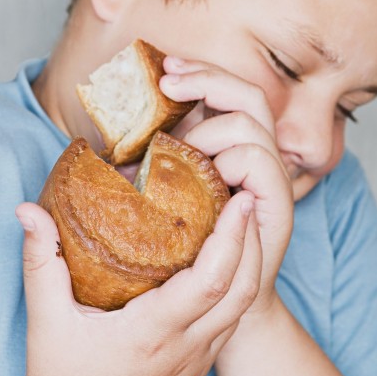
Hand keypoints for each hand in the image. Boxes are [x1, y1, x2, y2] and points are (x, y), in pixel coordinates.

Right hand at [7, 192, 259, 375]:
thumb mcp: (45, 318)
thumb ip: (40, 259)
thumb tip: (27, 210)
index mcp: (152, 333)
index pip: (211, 279)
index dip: (232, 237)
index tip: (238, 200)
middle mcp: (184, 351)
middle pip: (241, 291)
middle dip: (251, 242)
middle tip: (245, 201)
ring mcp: (194, 366)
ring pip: (241, 311)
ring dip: (249, 267)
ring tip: (240, 229)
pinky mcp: (194, 375)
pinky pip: (228, 327)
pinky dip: (235, 292)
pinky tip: (221, 271)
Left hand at [159, 57, 293, 316]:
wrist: (208, 307)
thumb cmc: (175, 254)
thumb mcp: (153, 201)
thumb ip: (144, 172)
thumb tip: (101, 152)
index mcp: (228, 149)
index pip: (227, 91)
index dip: (201, 73)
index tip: (163, 68)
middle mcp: (255, 156)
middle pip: (248, 94)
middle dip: (208, 79)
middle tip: (167, 81)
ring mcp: (269, 178)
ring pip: (253, 122)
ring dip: (212, 126)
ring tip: (181, 150)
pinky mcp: (275, 204)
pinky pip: (261, 162)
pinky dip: (233, 158)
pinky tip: (204, 173)